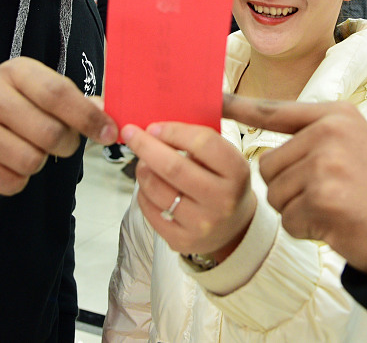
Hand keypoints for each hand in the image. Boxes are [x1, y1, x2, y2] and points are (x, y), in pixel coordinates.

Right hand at [0, 57, 117, 194]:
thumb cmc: (19, 112)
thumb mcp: (44, 97)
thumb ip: (78, 104)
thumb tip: (109, 118)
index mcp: (15, 71)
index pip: (58, 93)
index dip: (88, 117)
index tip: (109, 133)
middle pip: (49, 132)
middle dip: (67, 145)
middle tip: (62, 143)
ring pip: (31, 160)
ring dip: (40, 163)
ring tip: (30, 150)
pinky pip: (11, 182)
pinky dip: (19, 180)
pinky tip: (8, 164)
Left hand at [121, 122, 255, 260]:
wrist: (234, 228)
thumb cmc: (224, 184)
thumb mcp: (225, 160)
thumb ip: (199, 143)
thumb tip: (156, 130)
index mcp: (236, 172)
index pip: (203, 143)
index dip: (174, 131)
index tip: (154, 127)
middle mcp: (222, 200)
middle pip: (173, 167)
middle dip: (146, 146)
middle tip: (130, 134)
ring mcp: (201, 223)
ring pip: (156, 189)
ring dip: (143, 169)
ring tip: (144, 162)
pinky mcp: (181, 240)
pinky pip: (150, 210)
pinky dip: (144, 192)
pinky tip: (150, 185)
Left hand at [223, 94, 366, 275]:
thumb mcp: (355, 146)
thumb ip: (315, 139)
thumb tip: (266, 153)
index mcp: (335, 114)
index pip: (275, 110)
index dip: (240, 107)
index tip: (212, 98)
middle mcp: (329, 132)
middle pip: (267, 165)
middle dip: (288, 189)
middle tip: (329, 196)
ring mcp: (326, 163)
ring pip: (274, 194)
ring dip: (298, 211)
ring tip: (336, 208)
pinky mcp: (323, 197)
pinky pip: (288, 220)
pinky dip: (307, 230)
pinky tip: (337, 225)